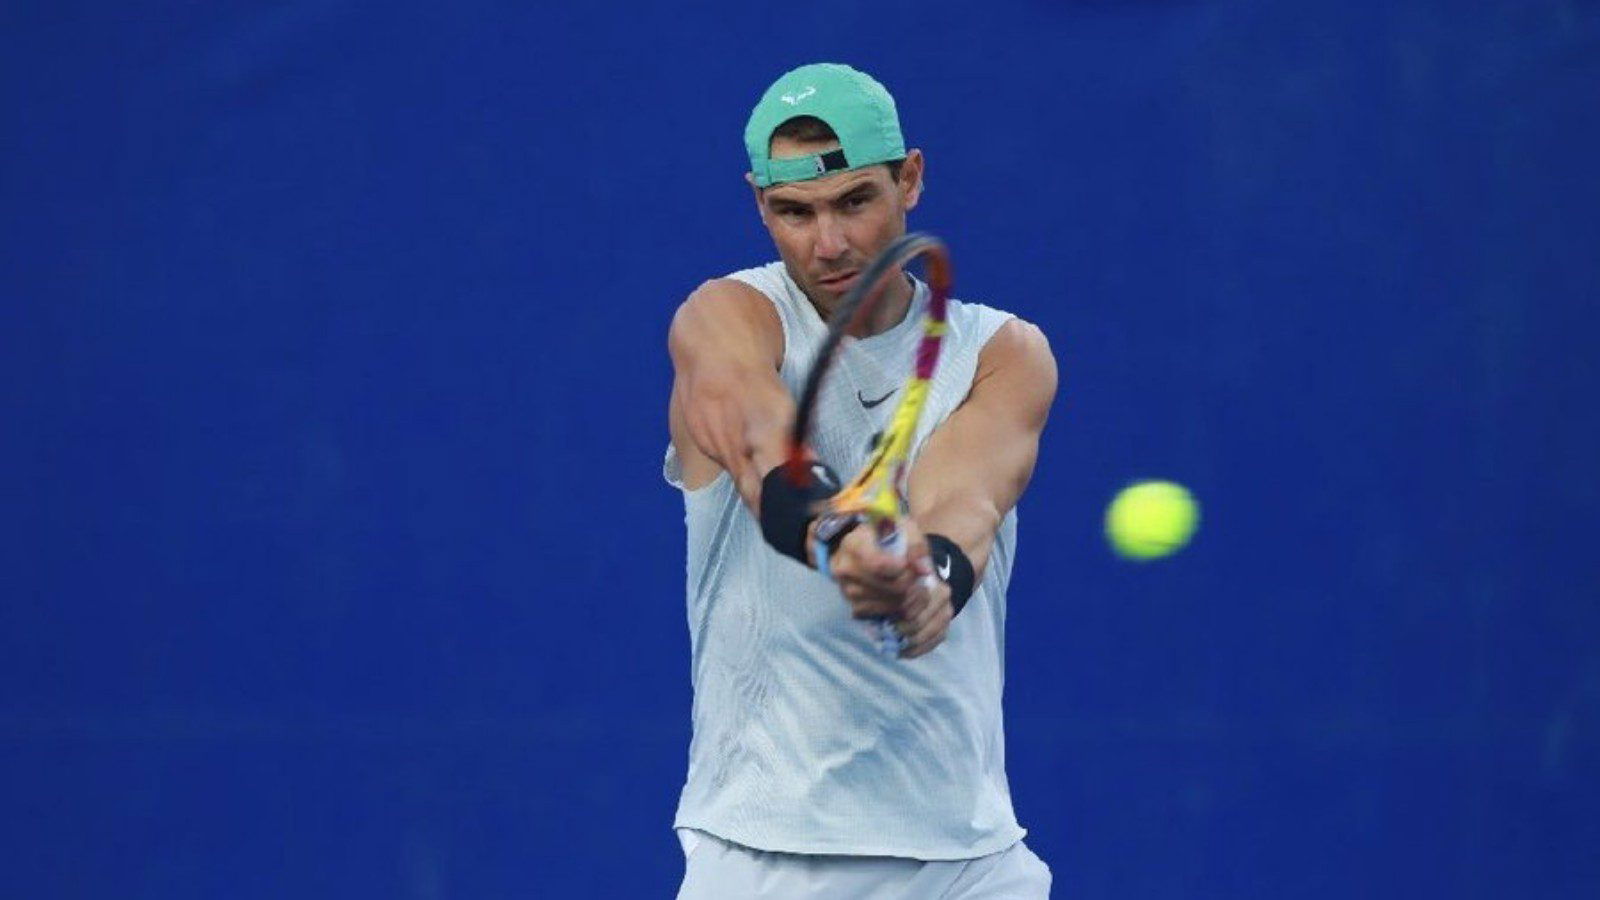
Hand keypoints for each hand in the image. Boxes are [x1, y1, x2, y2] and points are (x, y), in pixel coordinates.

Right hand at [816, 517, 953, 658]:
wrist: (862, 546)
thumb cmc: (884, 534)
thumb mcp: (903, 528)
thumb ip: (916, 546)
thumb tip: (924, 571)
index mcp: (854, 544)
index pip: (879, 565)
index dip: (903, 569)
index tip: (910, 563)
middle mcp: (845, 569)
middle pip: (891, 587)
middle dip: (912, 584)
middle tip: (920, 578)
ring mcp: (847, 590)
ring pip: (890, 604)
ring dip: (909, 598)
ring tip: (915, 587)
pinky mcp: (854, 606)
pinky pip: (884, 614)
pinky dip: (898, 609)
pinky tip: (903, 596)